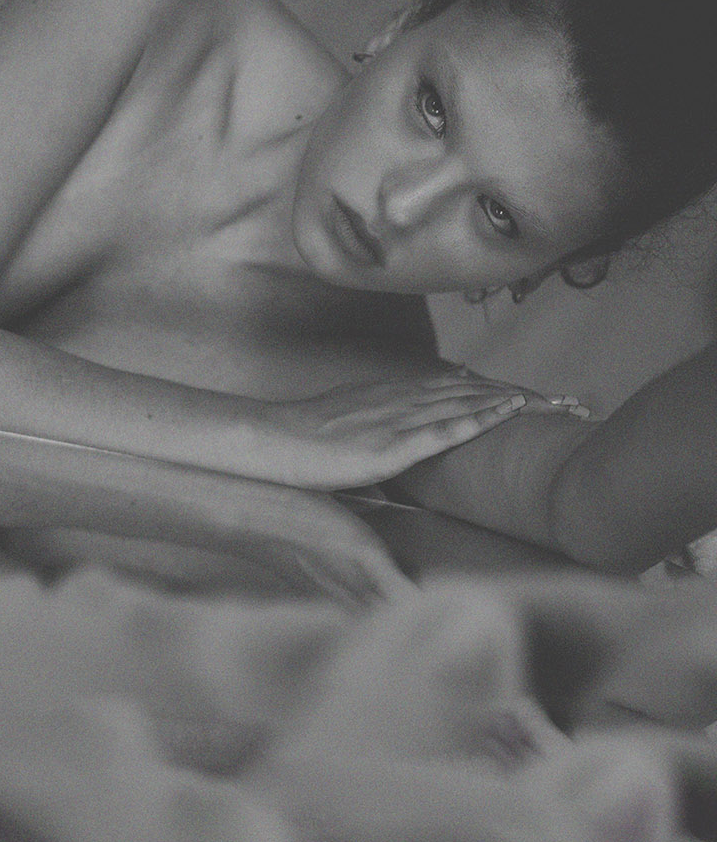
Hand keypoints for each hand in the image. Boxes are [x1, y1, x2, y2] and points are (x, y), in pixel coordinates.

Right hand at [257, 368, 572, 489]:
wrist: (272, 440)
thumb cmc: (302, 444)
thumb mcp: (348, 432)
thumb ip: (380, 435)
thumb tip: (397, 451)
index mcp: (393, 397)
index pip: (457, 389)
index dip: (499, 392)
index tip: (536, 397)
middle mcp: (402, 399)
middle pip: (474, 390)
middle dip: (523, 395)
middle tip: (569, 400)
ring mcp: (399, 419)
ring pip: (468, 402)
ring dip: (515, 401)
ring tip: (557, 404)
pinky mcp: (392, 444)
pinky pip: (446, 428)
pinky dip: (481, 417)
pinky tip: (510, 412)